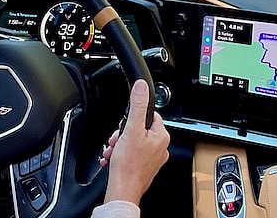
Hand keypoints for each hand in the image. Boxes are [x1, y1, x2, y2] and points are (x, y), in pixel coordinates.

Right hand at [99, 79, 169, 205]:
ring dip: (121, 144)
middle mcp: (161, 147)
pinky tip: (115, 158)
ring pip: (134, 141)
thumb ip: (137, 105)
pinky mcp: (145, 167)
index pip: (149, 114)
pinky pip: (133, 154)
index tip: (125, 125)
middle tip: (117, 140)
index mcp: (161, 136)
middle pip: (140, 128)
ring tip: (114, 150)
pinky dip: (122, 154)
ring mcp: (153, 158)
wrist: (123, 189)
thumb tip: (141, 86)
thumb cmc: (128, 164)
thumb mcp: (131, 129)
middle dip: (124, 133)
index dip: (133, 118)